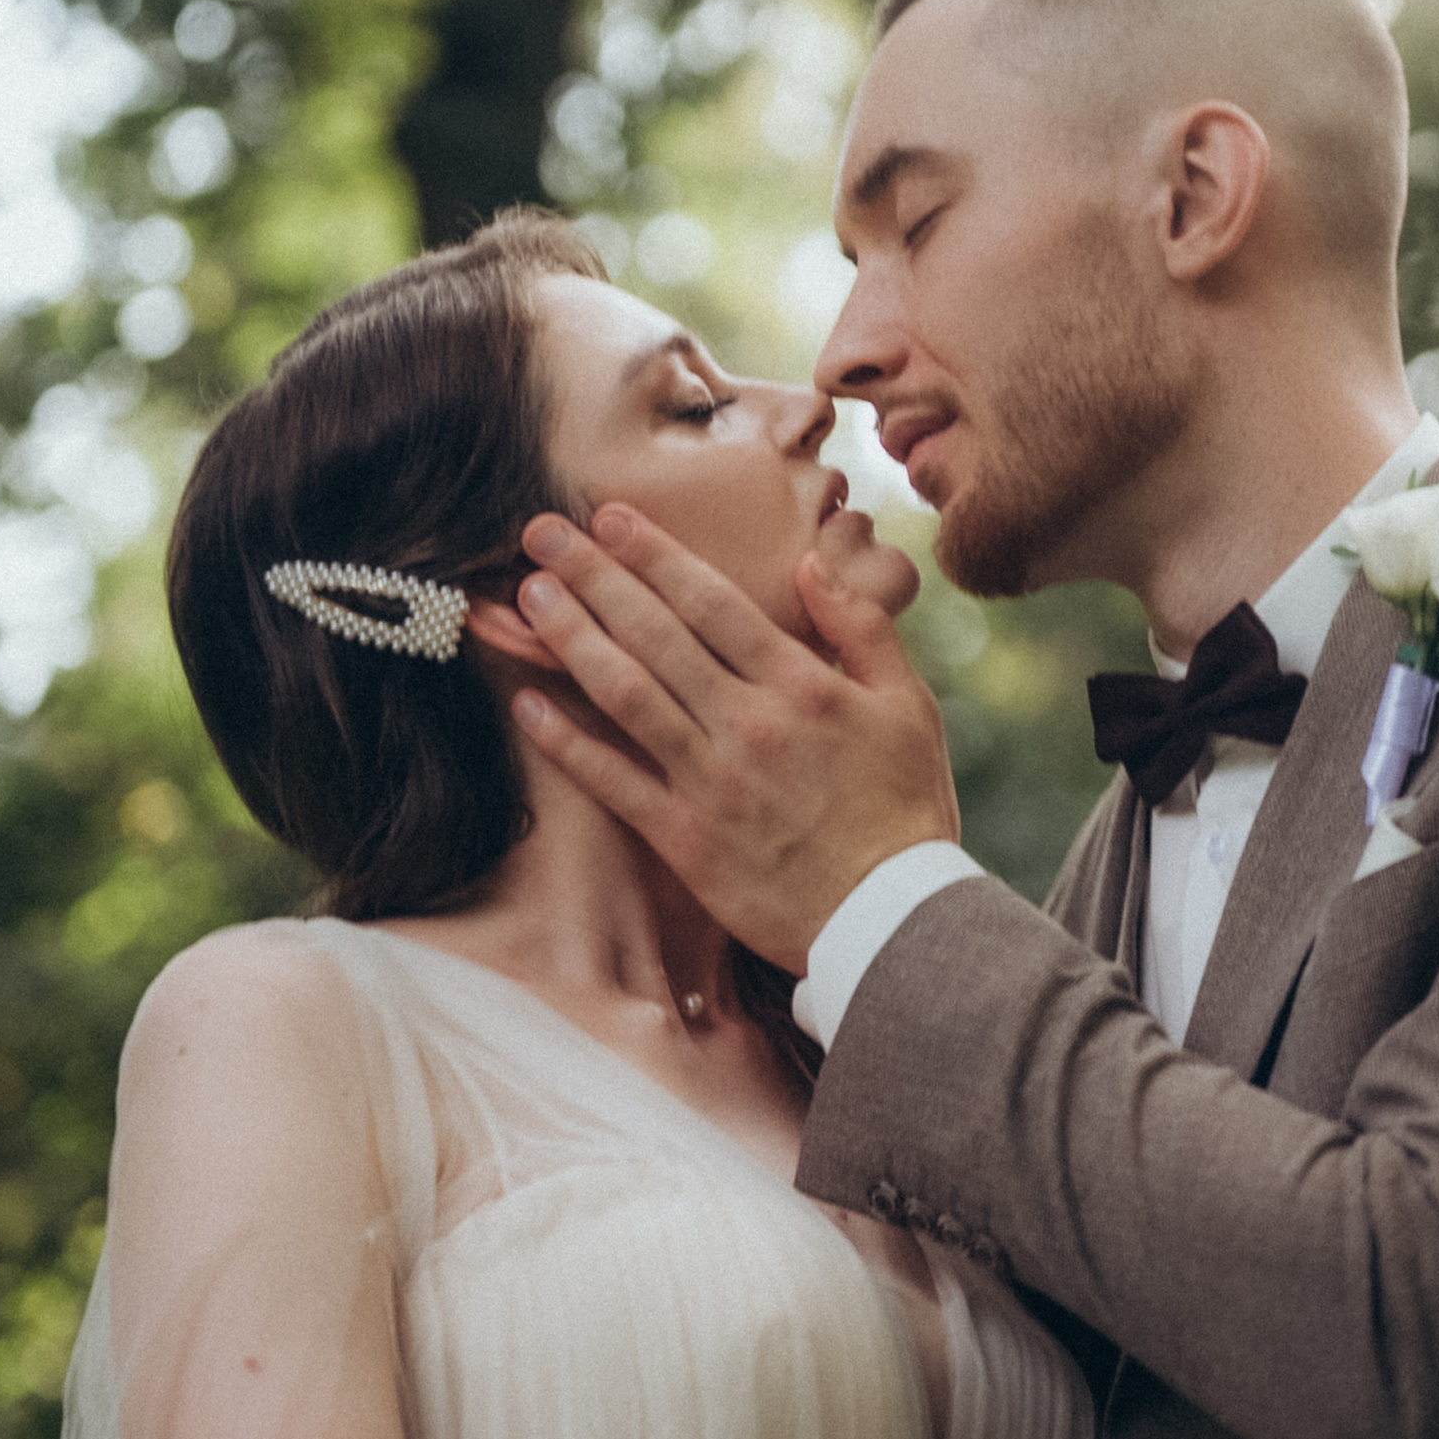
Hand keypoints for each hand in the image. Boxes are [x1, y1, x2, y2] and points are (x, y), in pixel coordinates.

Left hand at [509, 510, 959, 970]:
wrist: (893, 921)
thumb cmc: (906, 810)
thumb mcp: (910, 705)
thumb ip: (862, 628)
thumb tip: (812, 562)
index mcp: (800, 686)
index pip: (712, 602)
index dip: (654, 554)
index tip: (609, 517)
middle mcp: (748, 724)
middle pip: (655, 634)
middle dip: (593, 576)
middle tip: (540, 534)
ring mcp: (711, 783)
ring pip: (626, 695)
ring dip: (571, 639)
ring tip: (528, 596)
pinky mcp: (686, 842)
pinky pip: (614, 783)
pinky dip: (568, 743)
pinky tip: (528, 704)